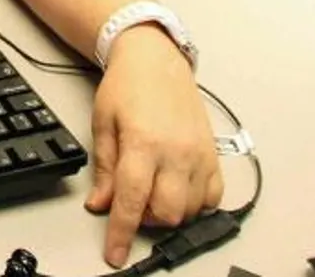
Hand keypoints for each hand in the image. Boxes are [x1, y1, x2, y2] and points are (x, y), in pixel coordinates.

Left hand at [84, 28, 223, 267]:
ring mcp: (199, 155)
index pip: (131, 200)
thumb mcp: (103, 124)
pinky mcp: (214, 154)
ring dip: (169, 212)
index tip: (115, 254)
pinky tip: (177, 190)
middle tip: (131, 203)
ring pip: (191, 210)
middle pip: (166, 213)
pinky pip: (213, 197)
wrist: (156, 59)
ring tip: (152, 191)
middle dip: (145, 220)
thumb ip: (105, 169)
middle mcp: (176, 152)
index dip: (121, 233)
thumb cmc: (127, 86)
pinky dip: (196, 204)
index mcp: (143, 143)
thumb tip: (100, 205)